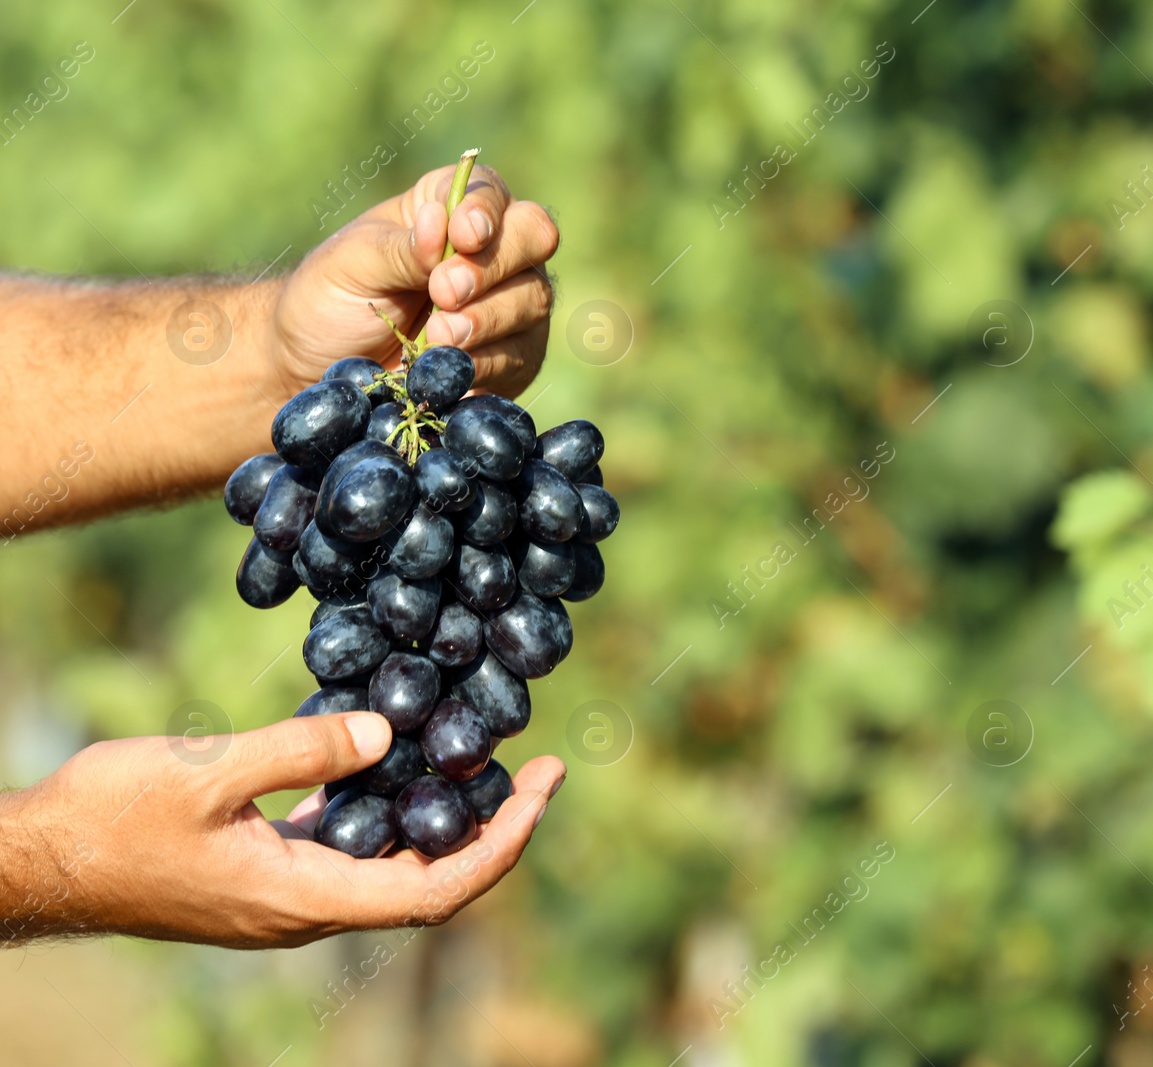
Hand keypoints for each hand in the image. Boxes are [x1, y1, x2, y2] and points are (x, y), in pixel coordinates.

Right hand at [1, 711, 564, 947]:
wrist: (36, 862)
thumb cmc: (109, 820)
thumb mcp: (208, 773)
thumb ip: (304, 751)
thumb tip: (389, 734)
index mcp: (304, 899)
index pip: (437, 890)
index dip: (502, 842)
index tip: (544, 788)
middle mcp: (307, 908)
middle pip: (429, 880)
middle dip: (492, 826)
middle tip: (537, 766)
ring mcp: (287, 894)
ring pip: (392, 864)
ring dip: (441, 817)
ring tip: (483, 757)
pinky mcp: (265, 872)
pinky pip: (348, 846)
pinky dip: (386, 808)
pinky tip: (396, 757)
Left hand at [269, 164, 559, 403]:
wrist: (323, 372)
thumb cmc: (332, 302)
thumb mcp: (352, 264)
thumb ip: (400, 247)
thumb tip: (438, 224)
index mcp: (450, 210)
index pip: (492, 192)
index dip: (486, 211)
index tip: (460, 236)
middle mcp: (493, 251)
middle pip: (533, 238)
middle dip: (491, 266)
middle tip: (444, 293)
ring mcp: (510, 306)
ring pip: (533, 300)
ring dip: (487, 319)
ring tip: (437, 338)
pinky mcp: (513, 359)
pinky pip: (522, 356)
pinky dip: (488, 362)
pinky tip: (452, 368)